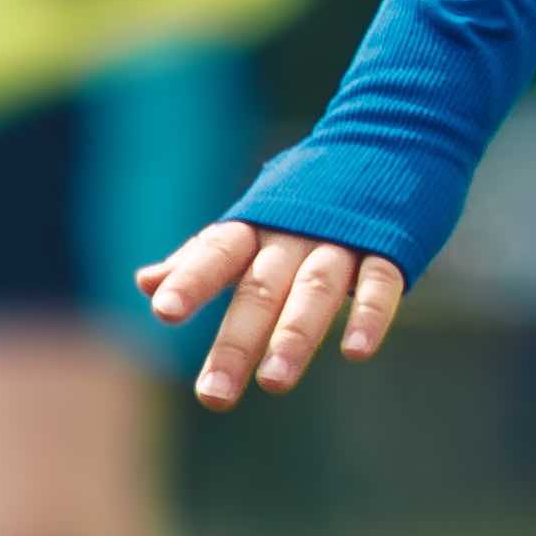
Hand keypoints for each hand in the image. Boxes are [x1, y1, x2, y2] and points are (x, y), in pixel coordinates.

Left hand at [137, 218, 403, 407]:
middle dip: (237, 341)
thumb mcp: (254, 220)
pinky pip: (380, 281)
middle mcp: (295, 232)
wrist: (389, 140)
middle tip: (213, 395)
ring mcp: (344, 238)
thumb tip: (145, 283)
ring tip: (274, 381)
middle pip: (261, 288)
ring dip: (295, 335)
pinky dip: (369, 314)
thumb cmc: (307, 197)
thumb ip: (202, 257)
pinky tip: (356, 351)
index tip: (163, 312)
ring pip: (315, 289)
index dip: (191, 279)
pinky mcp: (391, 245)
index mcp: (257, 225)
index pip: (217, 251)